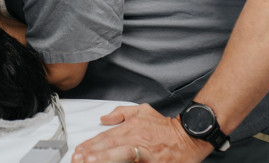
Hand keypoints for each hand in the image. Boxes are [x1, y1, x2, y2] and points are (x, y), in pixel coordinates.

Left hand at [71, 104, 211, 162]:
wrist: (190, 135)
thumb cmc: (166, 127)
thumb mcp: (143, 111)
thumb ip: (121, 113)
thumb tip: (103, 118)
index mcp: (131, 128)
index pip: (105, 137)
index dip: (90, 144)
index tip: (78, 150)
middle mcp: (136, 139)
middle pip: (110, 146)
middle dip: (92, 153)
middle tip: (78, 158)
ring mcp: (145, 152)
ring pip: (121, 155)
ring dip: (105, 158)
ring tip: (90, 161)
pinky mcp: (154, 162)